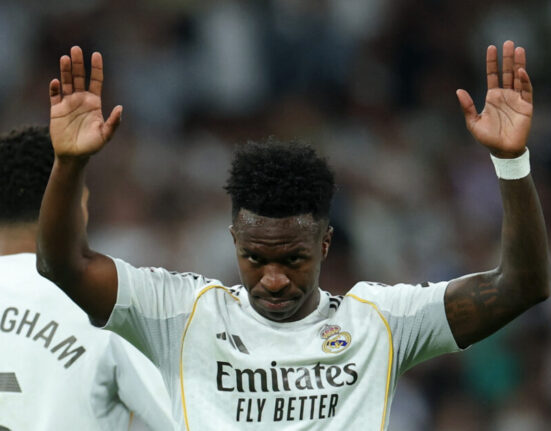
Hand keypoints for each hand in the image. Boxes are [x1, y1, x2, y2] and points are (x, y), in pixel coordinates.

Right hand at [49, 46, 121, 158]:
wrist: (74, 155)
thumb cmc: (93, 146)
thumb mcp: (106, 135)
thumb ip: (113, 122)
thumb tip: (120, 108)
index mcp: (94, 103)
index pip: (96, 81)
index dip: (96, 68)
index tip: (96, 54)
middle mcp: (81, 99)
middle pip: (79, 77)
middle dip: (78, 63)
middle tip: (76, 49)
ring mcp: (68, 103)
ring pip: (66, 82)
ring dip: (65, 70)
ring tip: (65, 58)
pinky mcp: (56, 110)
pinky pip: (54, 96)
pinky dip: (55, 88)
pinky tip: (57, 82)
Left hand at [457, 40, 532, 157]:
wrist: (502, 150)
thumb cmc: (487, 138)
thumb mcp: (473, 122)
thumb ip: (467, 106)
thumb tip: (458, 90)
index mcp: (492, 97)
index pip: (492, 75)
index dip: (492, 62)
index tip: (491, 48)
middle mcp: (505, 95)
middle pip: (506, 72)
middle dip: (507, 58)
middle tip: (508, 42)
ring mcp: (516, 99)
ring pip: (518, 77)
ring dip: (518, 63)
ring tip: (518, 49)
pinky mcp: (525, 106)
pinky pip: (526, 90)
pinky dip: (524, 80)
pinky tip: (521, 71)